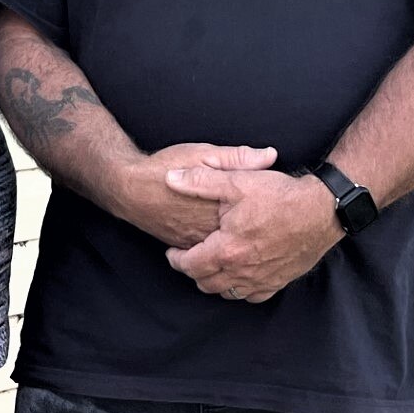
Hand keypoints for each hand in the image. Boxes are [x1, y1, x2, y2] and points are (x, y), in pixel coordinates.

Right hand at [109, 143, 277, 248]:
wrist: (128, 188)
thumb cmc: (166, 167)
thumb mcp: (204, 154)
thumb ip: (238, 158)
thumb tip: (270, 155)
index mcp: (219, 207)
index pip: (254, 217)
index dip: (272, 215)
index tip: (284, 211)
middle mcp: (209, 230)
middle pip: (242, 240)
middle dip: (260, 237)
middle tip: (277, 230)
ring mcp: (195, 241)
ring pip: (226, 254)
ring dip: (242, 251)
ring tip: (258, 241)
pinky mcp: (183, 245)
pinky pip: (208, 258)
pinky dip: (223, 256)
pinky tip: (233, 249)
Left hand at [162, 168, 342, 302]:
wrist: (321, 211)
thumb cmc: (279, 196)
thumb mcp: (236, 181)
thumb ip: (199, 181)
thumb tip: (170, 178)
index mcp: (227, 250)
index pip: (190, 266)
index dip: (176, 260)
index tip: (172, 251)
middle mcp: (242, 271)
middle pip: (206, 283)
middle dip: (193, 272)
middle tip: (188, 257)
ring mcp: (262, 280)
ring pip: (227, 292)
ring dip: (214, 281)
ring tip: (210, 264)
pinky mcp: (279, 282)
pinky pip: (251, 296)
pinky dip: (239, 288)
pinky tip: (238, 274)